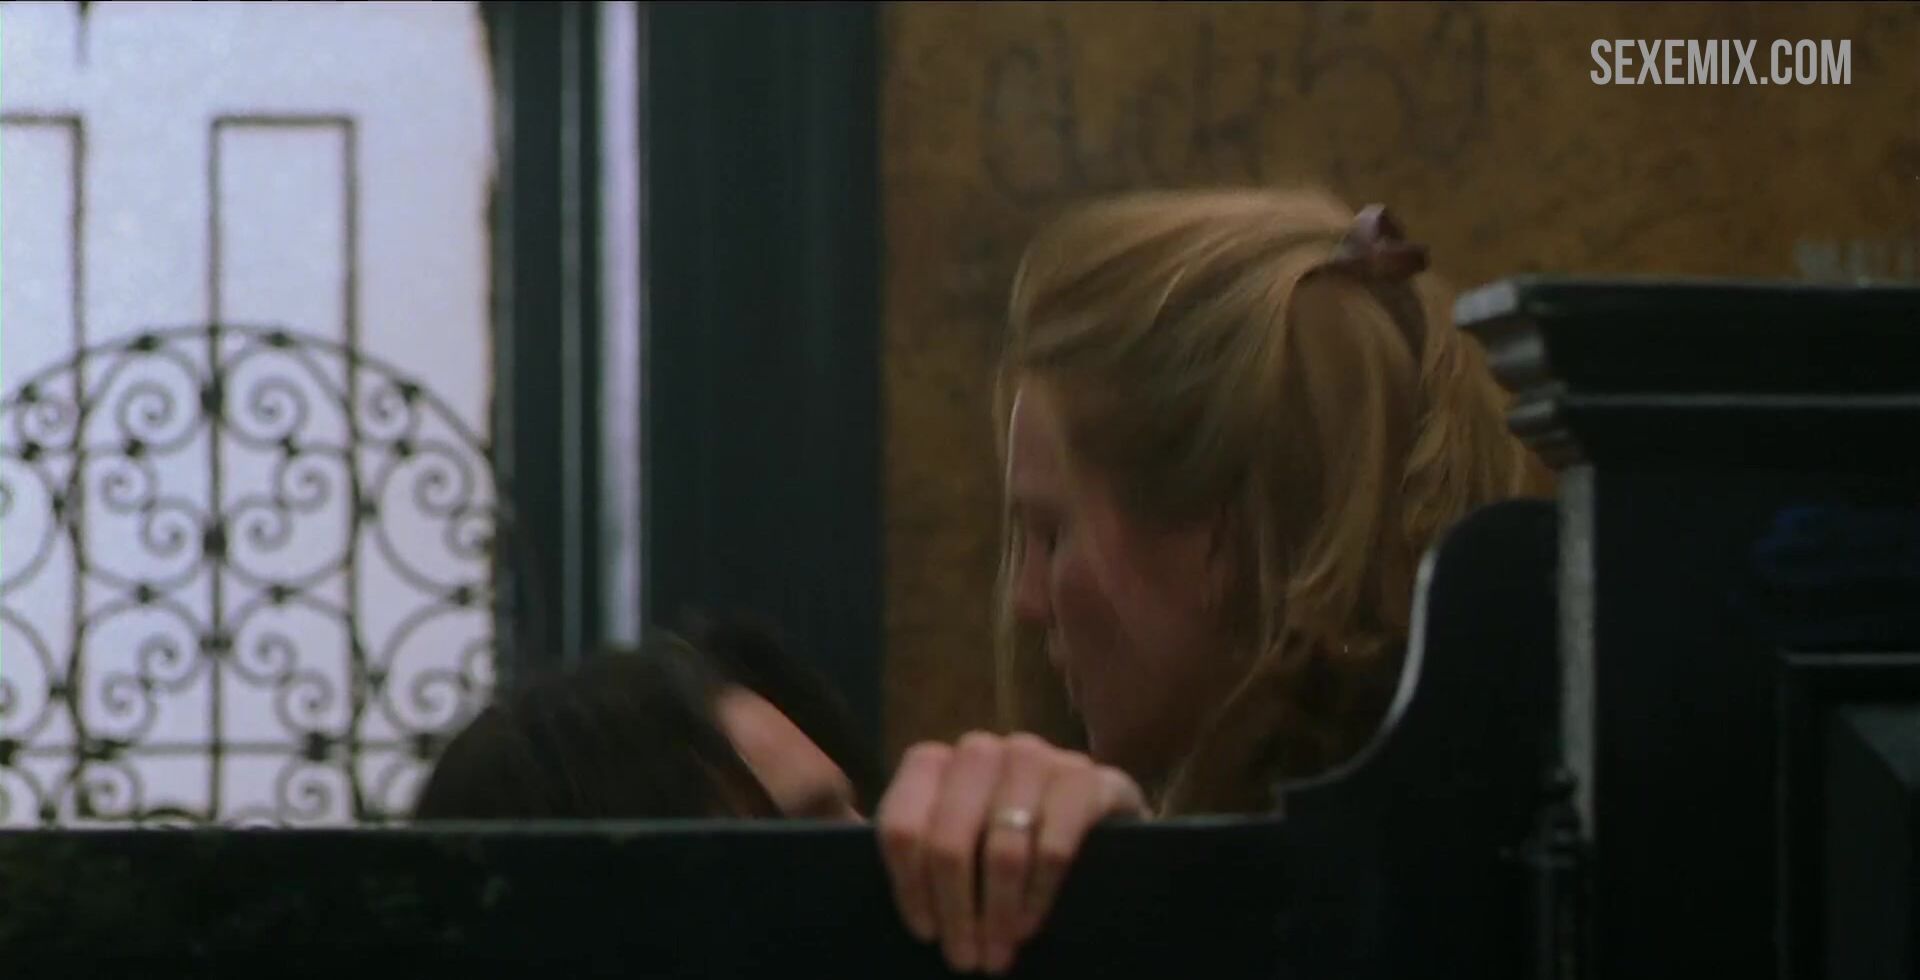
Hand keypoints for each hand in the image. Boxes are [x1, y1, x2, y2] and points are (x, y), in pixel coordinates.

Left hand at [876, 732, 1147, 974]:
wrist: (1090, 820)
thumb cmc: (1000, 840)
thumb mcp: (948, 841)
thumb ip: (906, 847)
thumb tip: (841, 853)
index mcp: (932, 764)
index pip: (901, 827)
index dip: (909, 889)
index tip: (925, 933)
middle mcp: (979, 750)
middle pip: (948, 842)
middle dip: (957, 912)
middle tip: (967, 959)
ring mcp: (1034, 757)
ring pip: (1001, 848)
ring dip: (997, 912)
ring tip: (998, 953)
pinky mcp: (1084, 777)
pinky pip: (1054, 845)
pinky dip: (1038, 894)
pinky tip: (1029, 924)